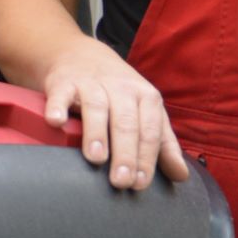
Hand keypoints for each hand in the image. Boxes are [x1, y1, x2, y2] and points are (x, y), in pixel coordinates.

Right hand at [39, 37, 190, 191]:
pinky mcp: (64, 82)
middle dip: (125, 152)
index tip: (140, 183)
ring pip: (96, 107)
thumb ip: (163, 143)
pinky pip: (61, 94)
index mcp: (145, 97)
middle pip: (125, 121)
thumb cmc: (118, 91)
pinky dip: (58, 107)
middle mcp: (121, 88)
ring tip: (96, 158)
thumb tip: (181, 175)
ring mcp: (91, 83)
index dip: (146, 157)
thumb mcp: (146, 111)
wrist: (82, 55)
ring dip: (96, 133)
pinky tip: (57, 122)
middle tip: (121, 181)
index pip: (149, 130)